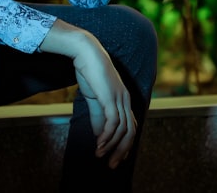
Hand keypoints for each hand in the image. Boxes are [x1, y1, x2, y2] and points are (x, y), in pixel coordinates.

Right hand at [72, 39, 137, 168]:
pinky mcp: (111, 97)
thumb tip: (99, 135)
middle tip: (112, 165)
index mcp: (123, 99)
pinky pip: (113, 122)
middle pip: (130, 132)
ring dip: (112, 146)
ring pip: (123, 130)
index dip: (126, 144)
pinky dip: (107, 136)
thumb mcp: (95, 97)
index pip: (131, 126)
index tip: (118, 158)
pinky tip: (99, 144)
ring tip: (100, 155)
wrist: (86, 52)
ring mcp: (120, 98)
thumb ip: (98, 115)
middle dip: (122, 150)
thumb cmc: (90, 72)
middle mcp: (125, 99)